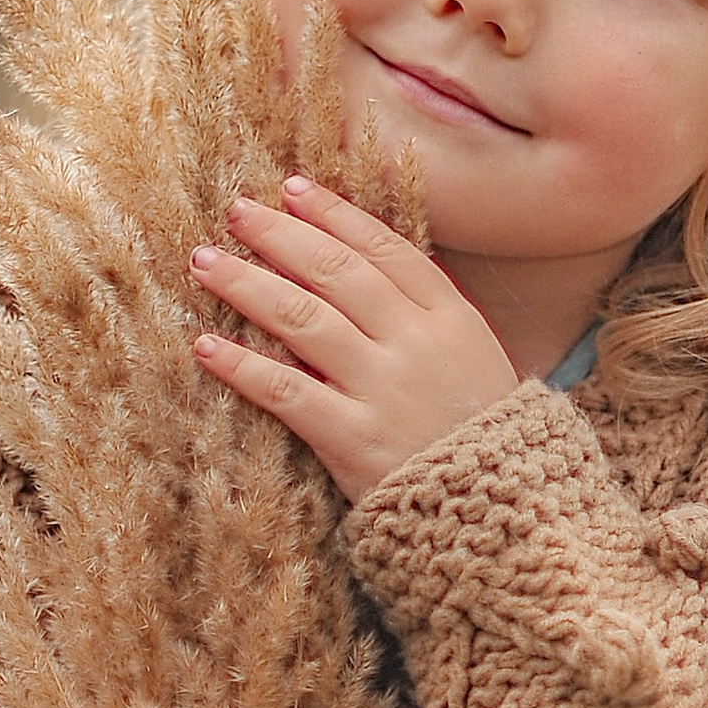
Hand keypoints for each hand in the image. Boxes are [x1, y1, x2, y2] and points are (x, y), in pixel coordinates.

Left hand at [190, 177, 521, 503]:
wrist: (503, 519)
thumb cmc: (483, 437)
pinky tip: (205, 345)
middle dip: (281, 235)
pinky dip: (241, 365)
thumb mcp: (474, 360)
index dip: (334, 214)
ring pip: (302, 319)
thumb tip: (360, 268)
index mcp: (451, 317)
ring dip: (247, 284)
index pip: (384, 248)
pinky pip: (285, 392)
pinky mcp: (352, 439)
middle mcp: (416, 343)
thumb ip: (425, 315)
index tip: (291, 188)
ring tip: (205, 260)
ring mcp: (383, 389)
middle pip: (336, 272)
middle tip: (236, 210)